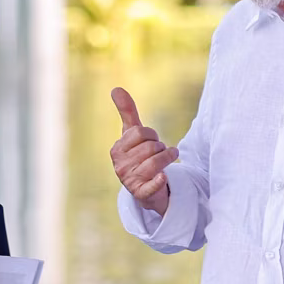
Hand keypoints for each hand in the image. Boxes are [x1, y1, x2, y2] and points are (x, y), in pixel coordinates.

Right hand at [109, 86, 176, 215]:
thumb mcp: (132, 134)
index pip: (140, 132)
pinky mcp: (141, 194)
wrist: (146, 186)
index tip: (152, 141)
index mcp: (117, 149)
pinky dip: (158, 181)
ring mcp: (129, 181)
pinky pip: (151, 185)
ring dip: (167, 158)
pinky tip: (163, 177)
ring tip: (169, 159)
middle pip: (150, 147)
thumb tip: (115, 88)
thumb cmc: (139, 156)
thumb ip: (126, 112)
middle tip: (160, 153)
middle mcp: (120, 166)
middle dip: (160, 147)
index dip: (152, 134)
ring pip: (155, 163)